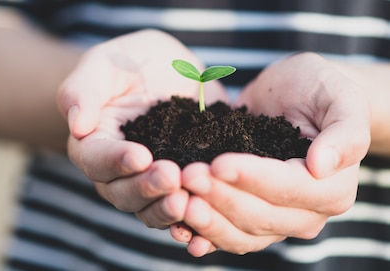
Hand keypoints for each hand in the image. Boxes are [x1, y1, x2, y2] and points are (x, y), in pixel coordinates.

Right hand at [57, 29, 228, 229]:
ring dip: (169, 210)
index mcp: (92, 144)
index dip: (116, 161)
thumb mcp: (103, 63)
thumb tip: (76, 125)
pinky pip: (182, 213)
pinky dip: (193, 221)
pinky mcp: (180, 187)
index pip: (95, 161)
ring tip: (190, 199)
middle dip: (147, 188)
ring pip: (151, 210)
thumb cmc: (127, 61)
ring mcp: (148, 183)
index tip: (140, 155)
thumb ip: (83, 90)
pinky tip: (208, 217)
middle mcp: (116, 172)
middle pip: (122, 194)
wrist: (167, 69)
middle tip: (172, 177)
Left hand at [176, 52, 370, 255]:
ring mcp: (275, 222)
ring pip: (239, 233)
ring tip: (176, 198)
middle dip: (220, 197)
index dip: (252, 178)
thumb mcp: (340, 97)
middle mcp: (306, 214)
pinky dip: (201, 232)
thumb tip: (323, 166)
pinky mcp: (248, 219)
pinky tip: (177, 224)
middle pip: (259, 215)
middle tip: (186, 176)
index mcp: (333, 189)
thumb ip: (344, 132)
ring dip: (206, 219)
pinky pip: (225, 234)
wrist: (293, 95)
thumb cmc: (320, 91)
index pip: (288, 188)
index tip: (217, 163)